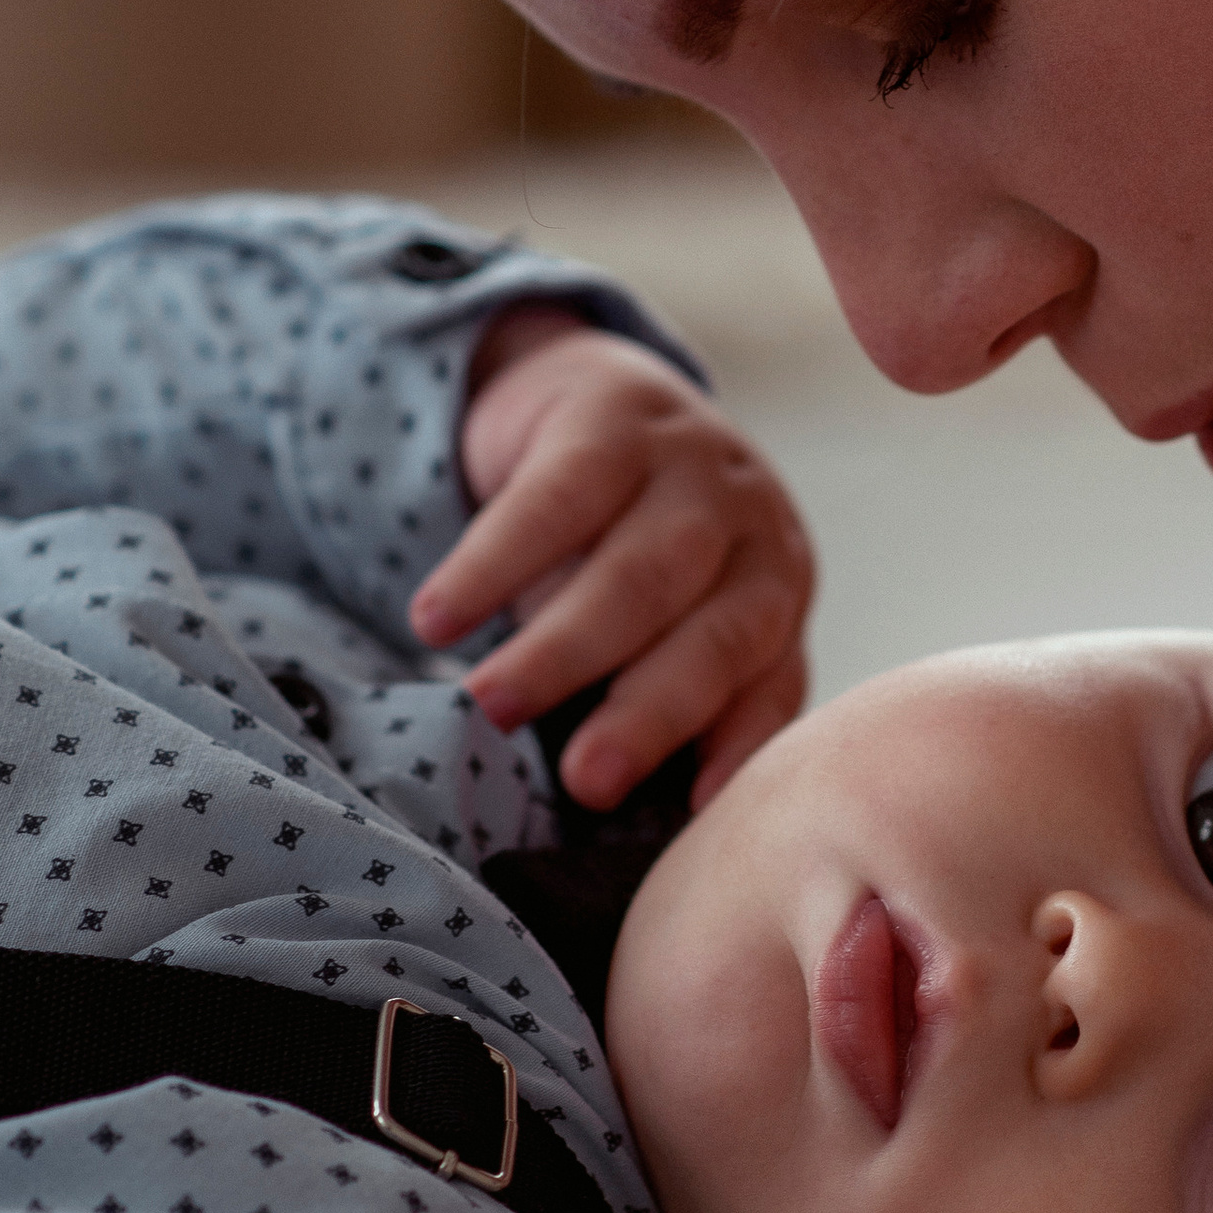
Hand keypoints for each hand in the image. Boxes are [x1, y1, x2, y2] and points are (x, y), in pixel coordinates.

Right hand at [413, 306, 814, 811]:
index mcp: (776, 596)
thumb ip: (666, 697)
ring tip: (489, 706)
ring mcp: (690, 466)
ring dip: (562, 647)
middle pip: (712, 634)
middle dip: (649, 714)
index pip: (769, 682)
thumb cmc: (625, 551)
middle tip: (584, 782)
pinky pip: (552, 500)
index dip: (738, 746)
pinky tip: (436, 618)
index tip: (698, 811)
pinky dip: (491, 565)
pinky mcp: (612, 417)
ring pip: (637, 571)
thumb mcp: (666, 620)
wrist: (593, 396)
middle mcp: (752, 530)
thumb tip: (629, 816)